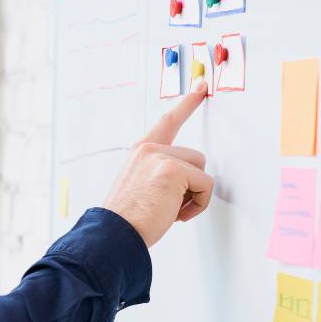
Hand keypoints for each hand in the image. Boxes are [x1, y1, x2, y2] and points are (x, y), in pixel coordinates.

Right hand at [102, 80, 212, 246]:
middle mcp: (149, 148)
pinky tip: (176, 215)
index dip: (187, 103)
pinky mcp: (173, 169)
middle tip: (169, 206)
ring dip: (194, 195)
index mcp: (140, 151)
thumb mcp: (140, 186)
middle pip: (196, 158)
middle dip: (191, 184)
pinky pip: (205, 186)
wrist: (115, 234)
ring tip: (170, 211)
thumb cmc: (127, 218)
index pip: (168, 121)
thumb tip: (190, 181)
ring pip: (201, 171)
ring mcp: (161, 156)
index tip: (201, 87)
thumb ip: (161, 173)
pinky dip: (198, 205)